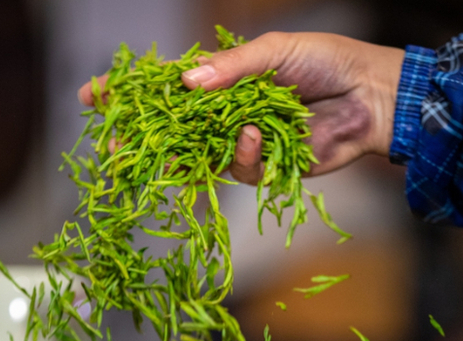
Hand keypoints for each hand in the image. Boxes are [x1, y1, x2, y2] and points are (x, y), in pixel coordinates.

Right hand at [78, 32, 404, 184]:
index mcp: (224, 79)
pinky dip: (244, 153)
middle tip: (113, 148)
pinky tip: (258, 136)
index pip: (166, 85)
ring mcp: (243, 141)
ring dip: (189, 154)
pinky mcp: (265, 166)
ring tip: (196, 141)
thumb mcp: (275, 51)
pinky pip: (239, 168)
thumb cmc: (325, 61)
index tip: (93, 94)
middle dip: (141, 139)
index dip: (131, 91)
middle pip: (172, 129)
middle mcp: (227, 113)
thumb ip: (231, 68)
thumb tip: (184, 81)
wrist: (368, 97)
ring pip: (200, 156)